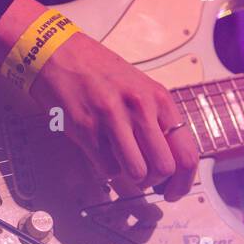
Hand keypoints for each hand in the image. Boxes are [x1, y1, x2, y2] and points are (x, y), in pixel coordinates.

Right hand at [0, 0, 197, 200]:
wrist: (57, 51)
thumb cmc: (98, 70)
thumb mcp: (140, 87)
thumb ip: (157, 120)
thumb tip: (169, 158)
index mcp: (159, 98)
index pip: (187, 152)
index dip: (184, 181)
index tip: (174, 191)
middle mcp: (140, 108)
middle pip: (164, 168)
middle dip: (155, 181)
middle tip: (145, 179)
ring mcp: (113, 118)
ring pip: (137, 173)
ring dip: (130, 178)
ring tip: (122, 164)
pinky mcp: (87, 128)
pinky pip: (108, 169)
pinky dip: (106, 169)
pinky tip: (101, 152)